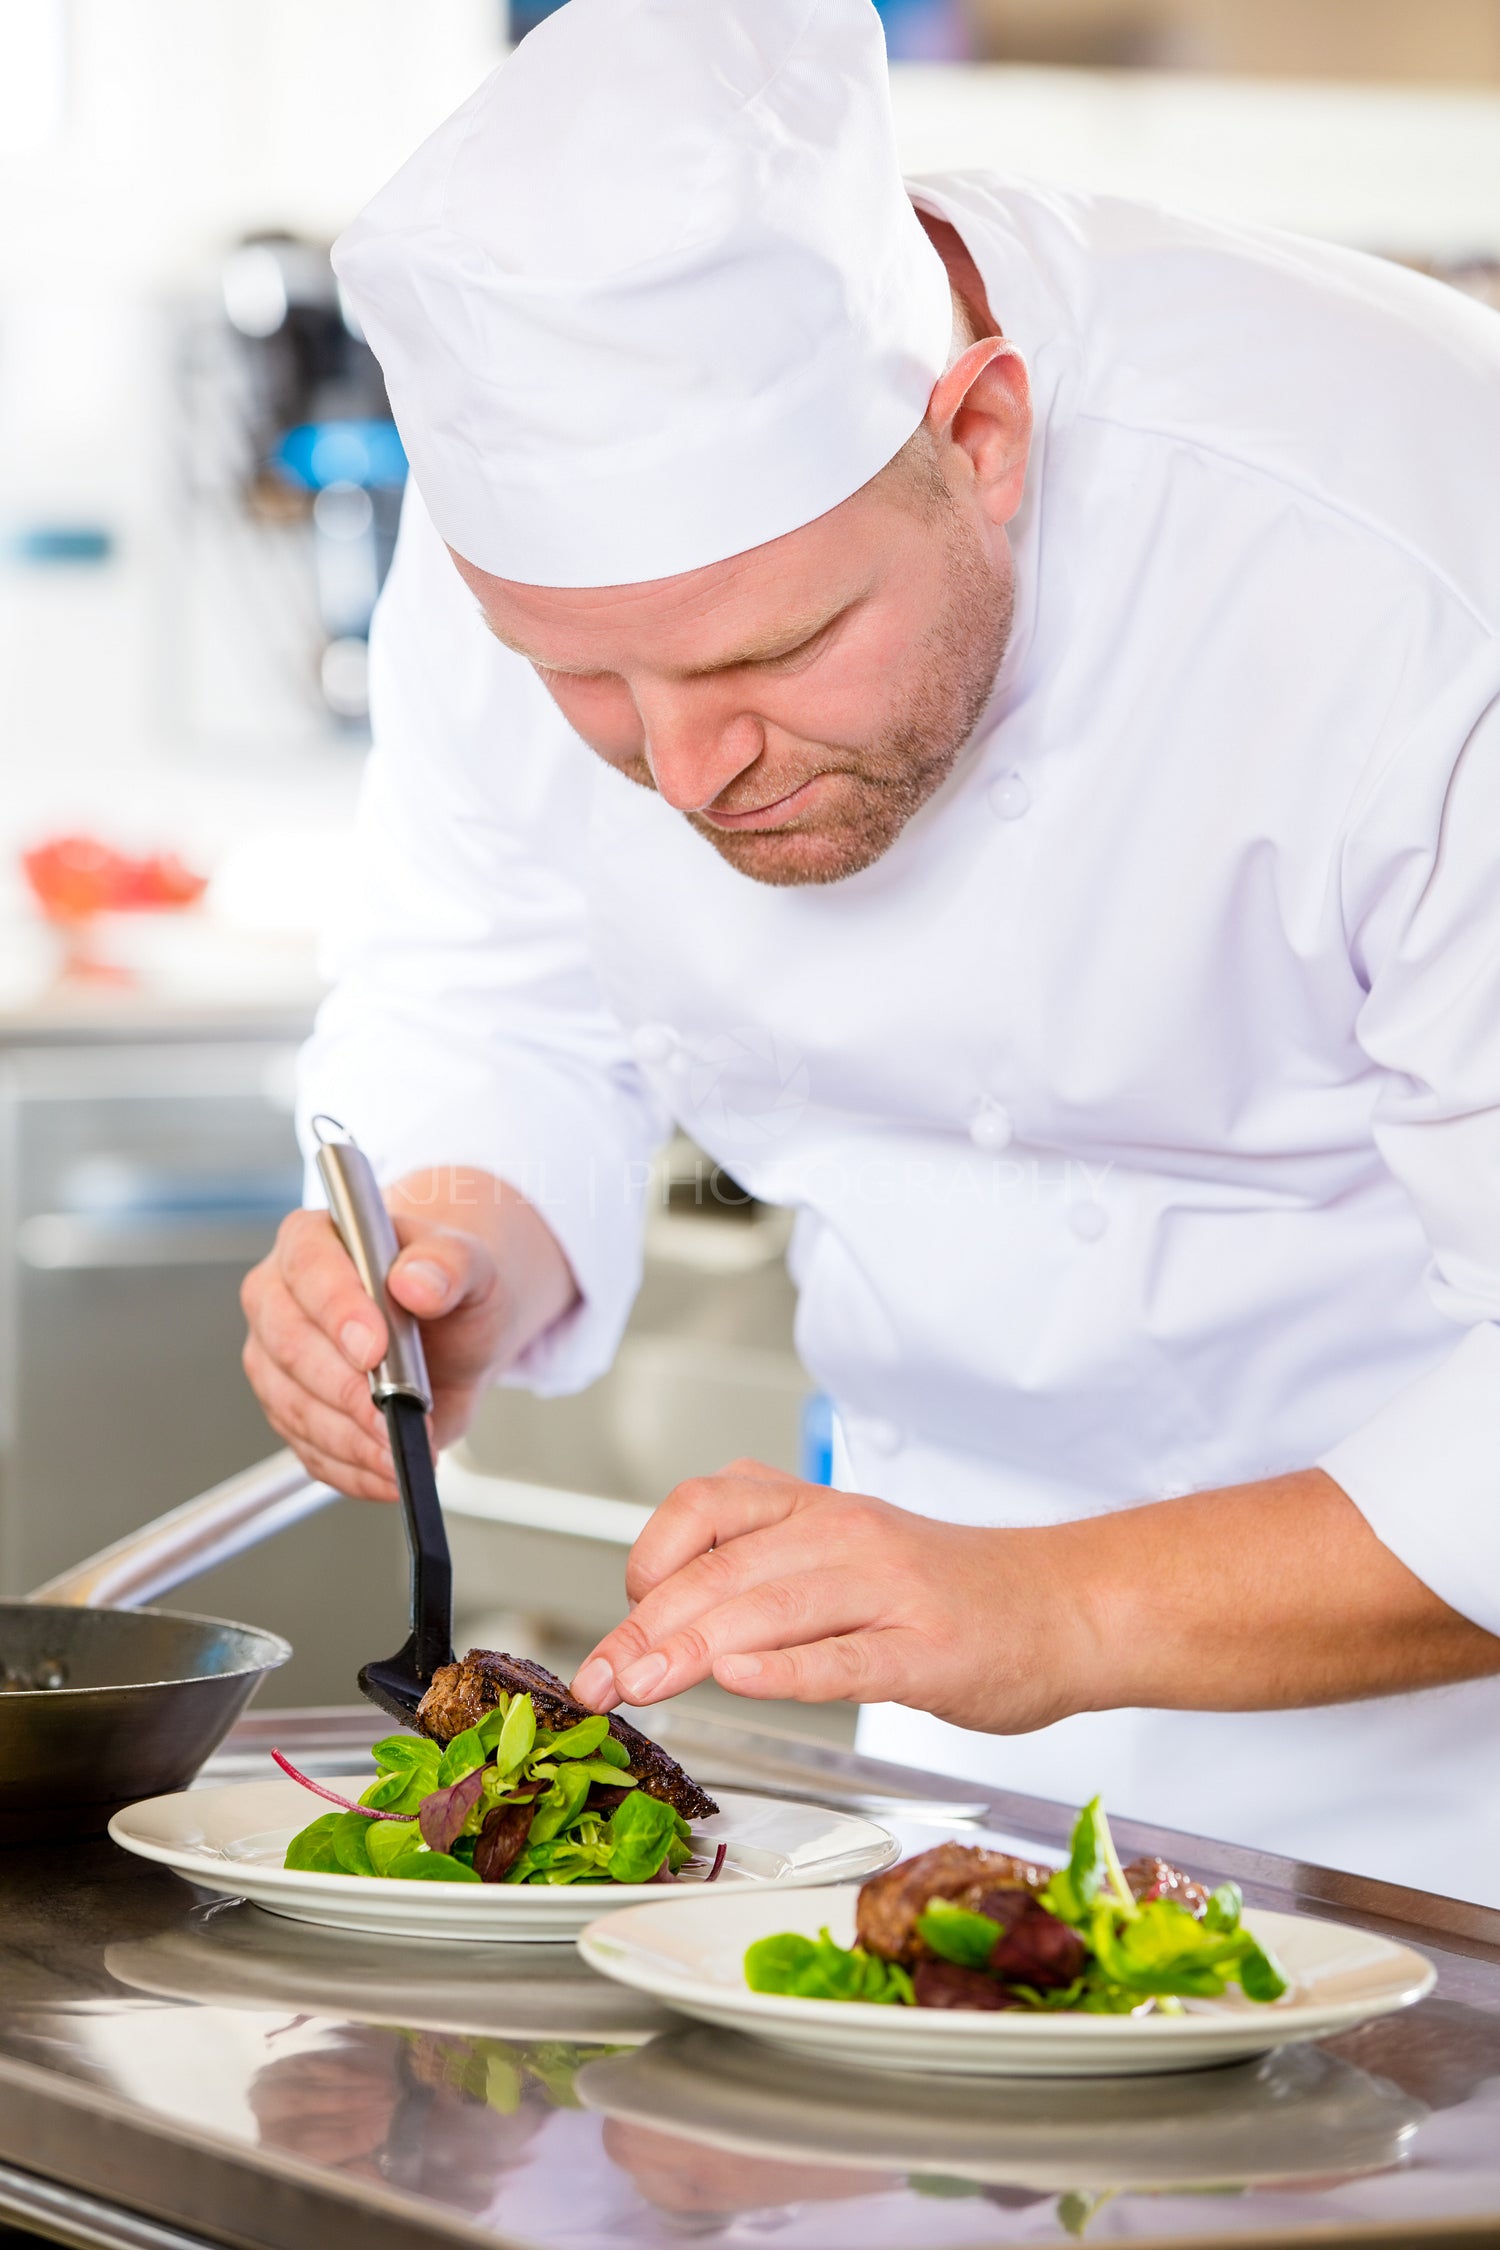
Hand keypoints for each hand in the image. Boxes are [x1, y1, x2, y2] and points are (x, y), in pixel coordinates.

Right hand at [241, 1205, 508, 1502]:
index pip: (307, 1267)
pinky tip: (388, 1468)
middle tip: (396, 1411)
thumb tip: (417, 1282)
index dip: (337, 1310)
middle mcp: (280, 1298)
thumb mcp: (470, 1264)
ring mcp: (278, 1361)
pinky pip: (308, 1450)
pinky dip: (352, 1468)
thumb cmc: (450, 1288)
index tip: (374, 1349)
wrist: (456, 1334)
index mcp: (313, 1241)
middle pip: (290, 1346)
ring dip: (351, 1438)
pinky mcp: (291, 1412)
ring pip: (294, 1406)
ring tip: (401, 1448)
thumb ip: (448, 1263)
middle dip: (347, 1389)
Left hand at [570, 1460, 1092, 1733]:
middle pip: (721, 1571)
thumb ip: (761, 1574)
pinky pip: (845, 1656)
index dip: (645, 1564)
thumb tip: (657, 1624)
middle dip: (646, 1628)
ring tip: (642, 1684)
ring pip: (770, 1608)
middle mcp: (845, 1535)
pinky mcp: (927, 1650)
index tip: (616, 1625)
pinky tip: (741, 1681)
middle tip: (602, 1678)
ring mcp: (888, 1591)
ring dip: (691, 1648)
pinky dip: (787, 1670)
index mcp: (815, 1508)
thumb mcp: (844, 1554)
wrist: (1064, 1606)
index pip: (703, 1510)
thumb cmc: (946, 1592)